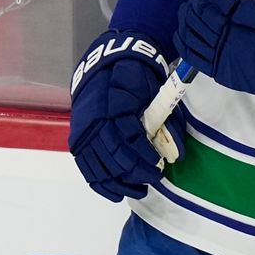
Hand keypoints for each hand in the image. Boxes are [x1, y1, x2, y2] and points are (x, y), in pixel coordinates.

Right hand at [69, 31, 185, 201]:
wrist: (106, 61)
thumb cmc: (136, 76)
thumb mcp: (153, 91)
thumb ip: (165, 121)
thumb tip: (177, 154)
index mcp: (114, 105)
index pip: (128, 138)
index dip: (144, 156)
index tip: (159, 165)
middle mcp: (95, 120)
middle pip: (114, 155)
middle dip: (136, 172)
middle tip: (153, 178)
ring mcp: (83, 131)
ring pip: (99, 166)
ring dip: (120, 182)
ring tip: (139, 190)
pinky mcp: (78, 138)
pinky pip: (86, 167)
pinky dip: (101, 183)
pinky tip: (116, 192)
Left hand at [177, 0, 254, 122]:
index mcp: (238, 15)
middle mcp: (224, 34)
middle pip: (199, 13)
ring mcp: (219, 53)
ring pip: (191, 32)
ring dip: (186, 17)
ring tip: (188, 9)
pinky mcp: (219, 69)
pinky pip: (192, 54)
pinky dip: (183, 41)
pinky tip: (181, 32)